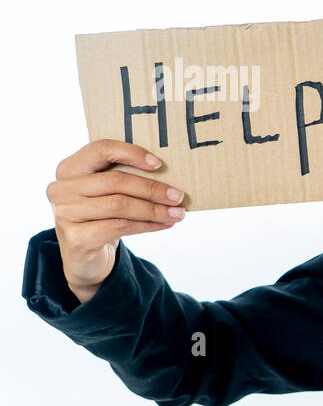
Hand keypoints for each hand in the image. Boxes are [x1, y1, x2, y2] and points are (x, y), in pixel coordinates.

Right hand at [46, 140, 185, 303]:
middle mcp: (61, 189)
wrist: (85, 256)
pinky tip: (164, 224)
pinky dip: (148, 225)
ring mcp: (65, 214)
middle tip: (178, 196)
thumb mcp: (108, 193)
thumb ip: (126, 179)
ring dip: (154, 209)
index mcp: (69, 168)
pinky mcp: (76, 238)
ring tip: (178, 213)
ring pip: (119, 205)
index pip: (100, 149)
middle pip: (114, 181)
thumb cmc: (102, 216)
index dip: (131, 153)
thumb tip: (169, 177)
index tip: (158, 164)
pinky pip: (120, 226)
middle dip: (151, 189)